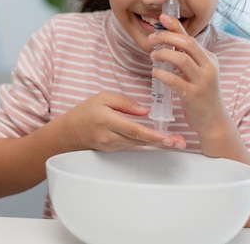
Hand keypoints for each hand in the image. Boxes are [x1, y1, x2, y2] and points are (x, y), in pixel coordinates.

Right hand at [56, 91, 185, 151]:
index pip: (133, 129)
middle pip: (139, 139)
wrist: (69, 132)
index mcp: (106, 120)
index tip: (167, 137)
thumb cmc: (86, 112)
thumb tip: (146, 111)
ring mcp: (112, 146)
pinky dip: (147, 141)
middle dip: (161, 141)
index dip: (152, 134)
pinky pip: (133, 144)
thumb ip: (125, 103)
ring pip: (138, 142)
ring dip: (158, 142)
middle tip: (180, 142)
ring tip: (177, 141)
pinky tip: (163, 140)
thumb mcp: (103, 98)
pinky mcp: (114, 149)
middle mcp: (109, 136)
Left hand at [148, 14, 228, 135]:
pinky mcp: (194, 95)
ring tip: (152, 56)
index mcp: (209, 59)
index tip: (162, 17)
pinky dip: (162, 74)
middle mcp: (209, 67)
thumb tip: (168, 42)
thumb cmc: (202, 96)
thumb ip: (187, 58)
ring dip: (163, 54)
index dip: (176, 26)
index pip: (191, 37)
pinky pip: (175, 80)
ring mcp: (203, 81)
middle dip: (167, 37)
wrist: (214, 121)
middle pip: (188, 43)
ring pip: (182, 59)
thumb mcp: (199, 73)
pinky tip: (155, 73)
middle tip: (151, 39)